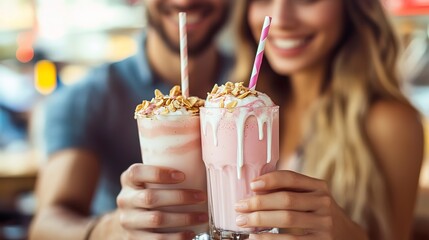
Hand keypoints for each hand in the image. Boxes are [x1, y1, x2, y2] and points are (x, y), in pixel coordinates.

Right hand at [116, 163, 207, 239]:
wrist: (132, 218)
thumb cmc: (150, 191)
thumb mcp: (151, 179)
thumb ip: (166, 169)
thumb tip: (201, 155)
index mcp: (128, 179)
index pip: (137, 173)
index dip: (159, 174)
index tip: (183, 176)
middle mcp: (124, 200)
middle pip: (150, 198)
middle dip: (180, 198)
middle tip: (201, 196)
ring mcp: (128, 221)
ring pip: (156, 220)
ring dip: (183, 218)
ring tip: (202, 216)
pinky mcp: (134, 238)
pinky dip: (176, 238)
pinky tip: (190, 234)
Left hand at [234, 170, 366, 239]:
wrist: (347, 236)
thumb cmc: (319, 213)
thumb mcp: (312, 198)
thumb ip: (291, 190)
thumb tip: (255, 189)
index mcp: (319, 187)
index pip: (291, 177)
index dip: (270, 180)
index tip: (251, 185)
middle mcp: (324, 203)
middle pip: (286, 199)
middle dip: (258, 203)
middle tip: (239, 206)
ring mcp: (324, 224)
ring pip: (286, 219)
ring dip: (260, 219)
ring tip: (243, 222)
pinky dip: (269, 238)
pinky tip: (256, 237)